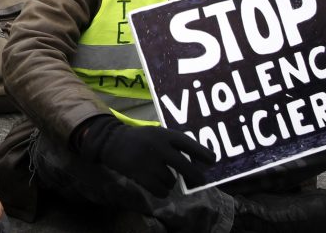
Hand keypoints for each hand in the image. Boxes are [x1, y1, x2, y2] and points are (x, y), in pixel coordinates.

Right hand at [79, 116, 214, 196]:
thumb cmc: (139, 139)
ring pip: (171, 181)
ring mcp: (150, 162)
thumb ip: (172, 144)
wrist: (112, 142)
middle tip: (200, 180)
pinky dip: (161, 191)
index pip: (188, 143)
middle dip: (195, 176)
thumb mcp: (156, 133)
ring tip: (162, 176)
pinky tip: (157, 185)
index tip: (213, 161)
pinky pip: (160, 190)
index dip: (202, 152)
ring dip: (170, 182)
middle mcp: (159, 147)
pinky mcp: (141, 175)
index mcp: (164, 135)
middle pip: (185, 167)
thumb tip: (195, 161)